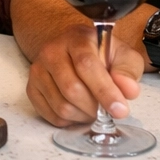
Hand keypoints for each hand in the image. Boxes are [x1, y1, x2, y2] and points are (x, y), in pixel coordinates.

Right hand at [25, 24, 144, 125]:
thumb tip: (128, 89)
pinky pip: (51, 115)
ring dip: (83, 116)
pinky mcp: (31, 88)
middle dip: (94, 107)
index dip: (104, 90)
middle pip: (72, 89)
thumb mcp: (124, 56)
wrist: (76, 51)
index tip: (120, 110)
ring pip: (61, 106)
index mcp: (76, 38)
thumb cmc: (103, 55)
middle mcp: (51, 51)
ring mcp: (38, 70)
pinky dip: (70, 120)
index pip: (86, 65)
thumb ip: (128, 71)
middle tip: (107, 111)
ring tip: (93, 109)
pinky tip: (79, 110)